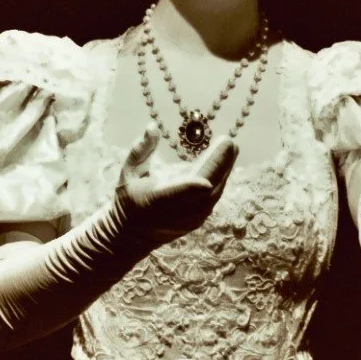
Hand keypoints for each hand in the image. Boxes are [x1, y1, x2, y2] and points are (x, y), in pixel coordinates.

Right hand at [116, 126, 237, 243]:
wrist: (134, 232)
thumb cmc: (130, 196)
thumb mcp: (129, 171)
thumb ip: (141, 149)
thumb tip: (152, 127)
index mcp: (156, 200)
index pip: (175, 195)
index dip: (191, 188)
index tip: (205, 181)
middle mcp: (176, 213)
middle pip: (204, 189)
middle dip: (218, 165)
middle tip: (229, 142)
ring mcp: (191, 218)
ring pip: (214, 192)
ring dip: (224, 169)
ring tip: (231, 147)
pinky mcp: (200, 219)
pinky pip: (214, 196)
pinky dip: (221, 177)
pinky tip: (226, 161)